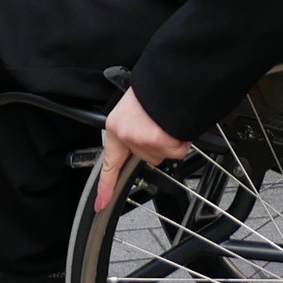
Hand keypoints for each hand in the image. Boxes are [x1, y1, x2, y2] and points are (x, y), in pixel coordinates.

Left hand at [95, 88, 190, 210]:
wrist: (168, 77)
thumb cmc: (154, 91)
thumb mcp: (134, 110)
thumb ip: (133, 132)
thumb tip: (147, 145)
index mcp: (116, 128)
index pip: (109, 163)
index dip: (105, 186)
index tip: (101, 204)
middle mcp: (126, 136)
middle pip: (147, 158)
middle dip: (158, 145)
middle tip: (160, 123)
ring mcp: (141, 140)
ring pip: (162, 155)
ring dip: (170, 141)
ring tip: (168, 120)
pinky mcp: (157, 140)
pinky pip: (176, 150)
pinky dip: (181, 140)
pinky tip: (176, 125)